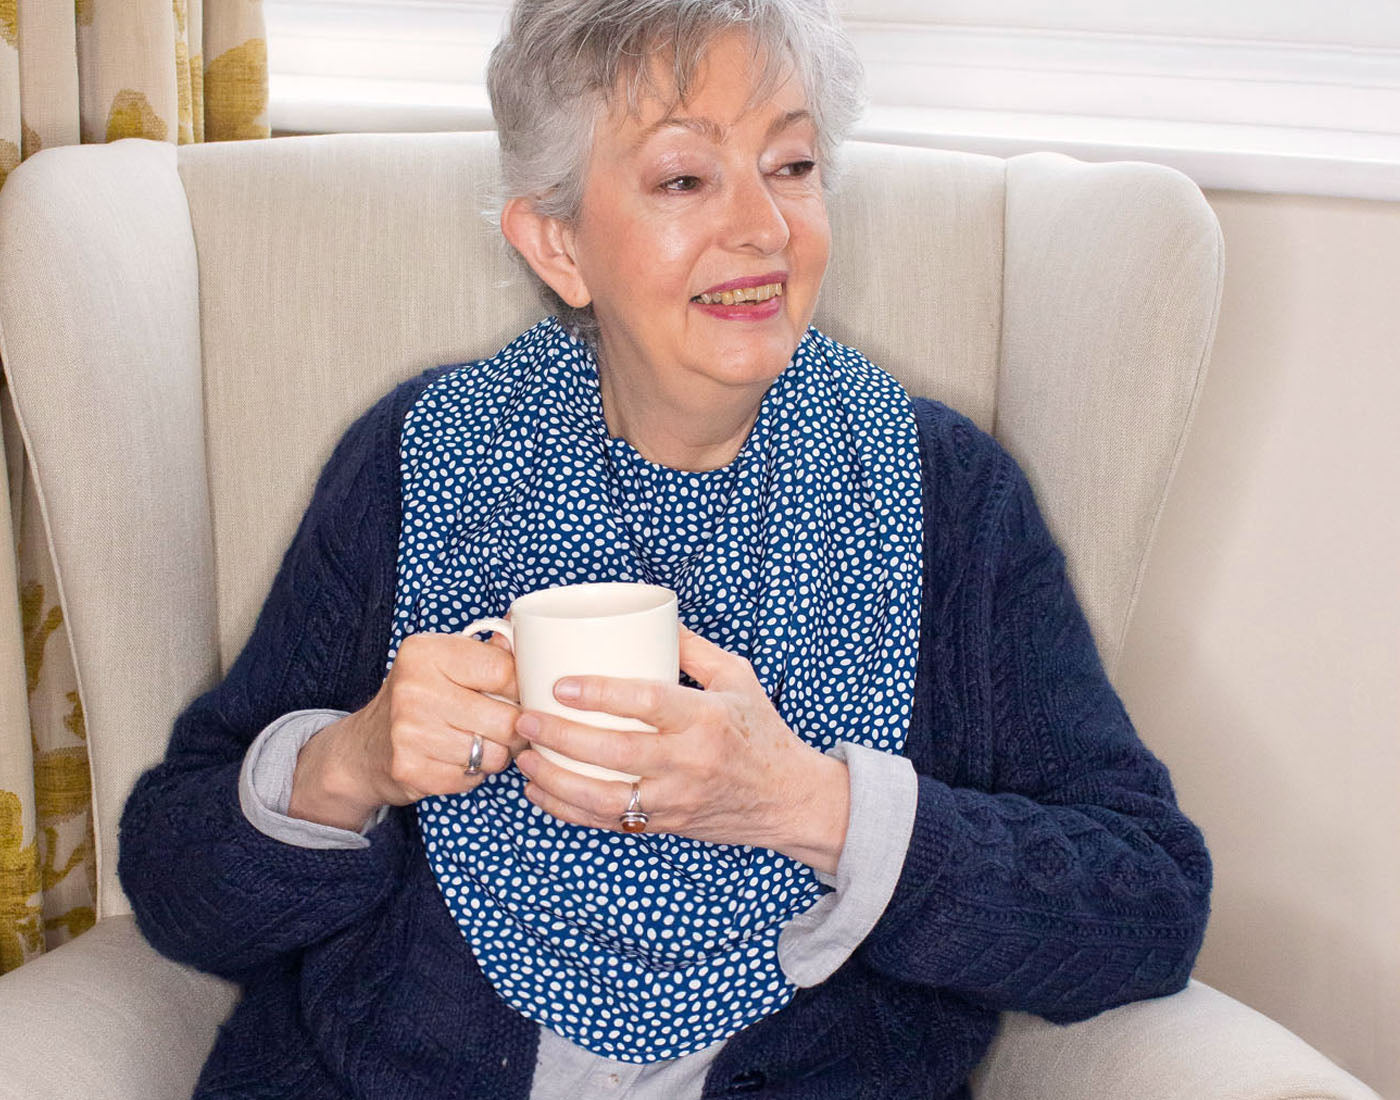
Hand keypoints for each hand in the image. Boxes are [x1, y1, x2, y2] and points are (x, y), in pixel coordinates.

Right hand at [289, 632, 523, 830]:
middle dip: (515, 729)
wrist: (363, 748)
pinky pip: (472, 778)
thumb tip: (524, 641)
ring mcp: (410, 732)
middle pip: (507, 719)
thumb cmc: (417, 698)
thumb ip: (486, 652)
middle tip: (505, 727)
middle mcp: (415, 689)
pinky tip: (455, 759)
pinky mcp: (411, 769)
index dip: (521, 688)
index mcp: (426, 652)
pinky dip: (472, 773)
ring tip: (477, 742)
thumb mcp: (443, 662)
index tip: (518, 696)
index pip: (504, 671)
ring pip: (495, 754)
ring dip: (495, 754)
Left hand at [513, 627, 850, 872]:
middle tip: (525, 717)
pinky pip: (609, 822)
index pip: (647, 703)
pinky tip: (540, 792)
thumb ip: (693, 647)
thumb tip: (649, 616)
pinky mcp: (665, 823)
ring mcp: (675, 799)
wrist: (788, 799)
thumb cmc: (760, 731)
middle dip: (561, 737)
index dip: (600, 694)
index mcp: (706, 718)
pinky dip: (569, 810)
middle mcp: (690, 762)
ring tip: (524, 758)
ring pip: (604, 798)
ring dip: (556, 780)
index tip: (560, 684)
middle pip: (615, 752)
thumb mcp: (737, 678)